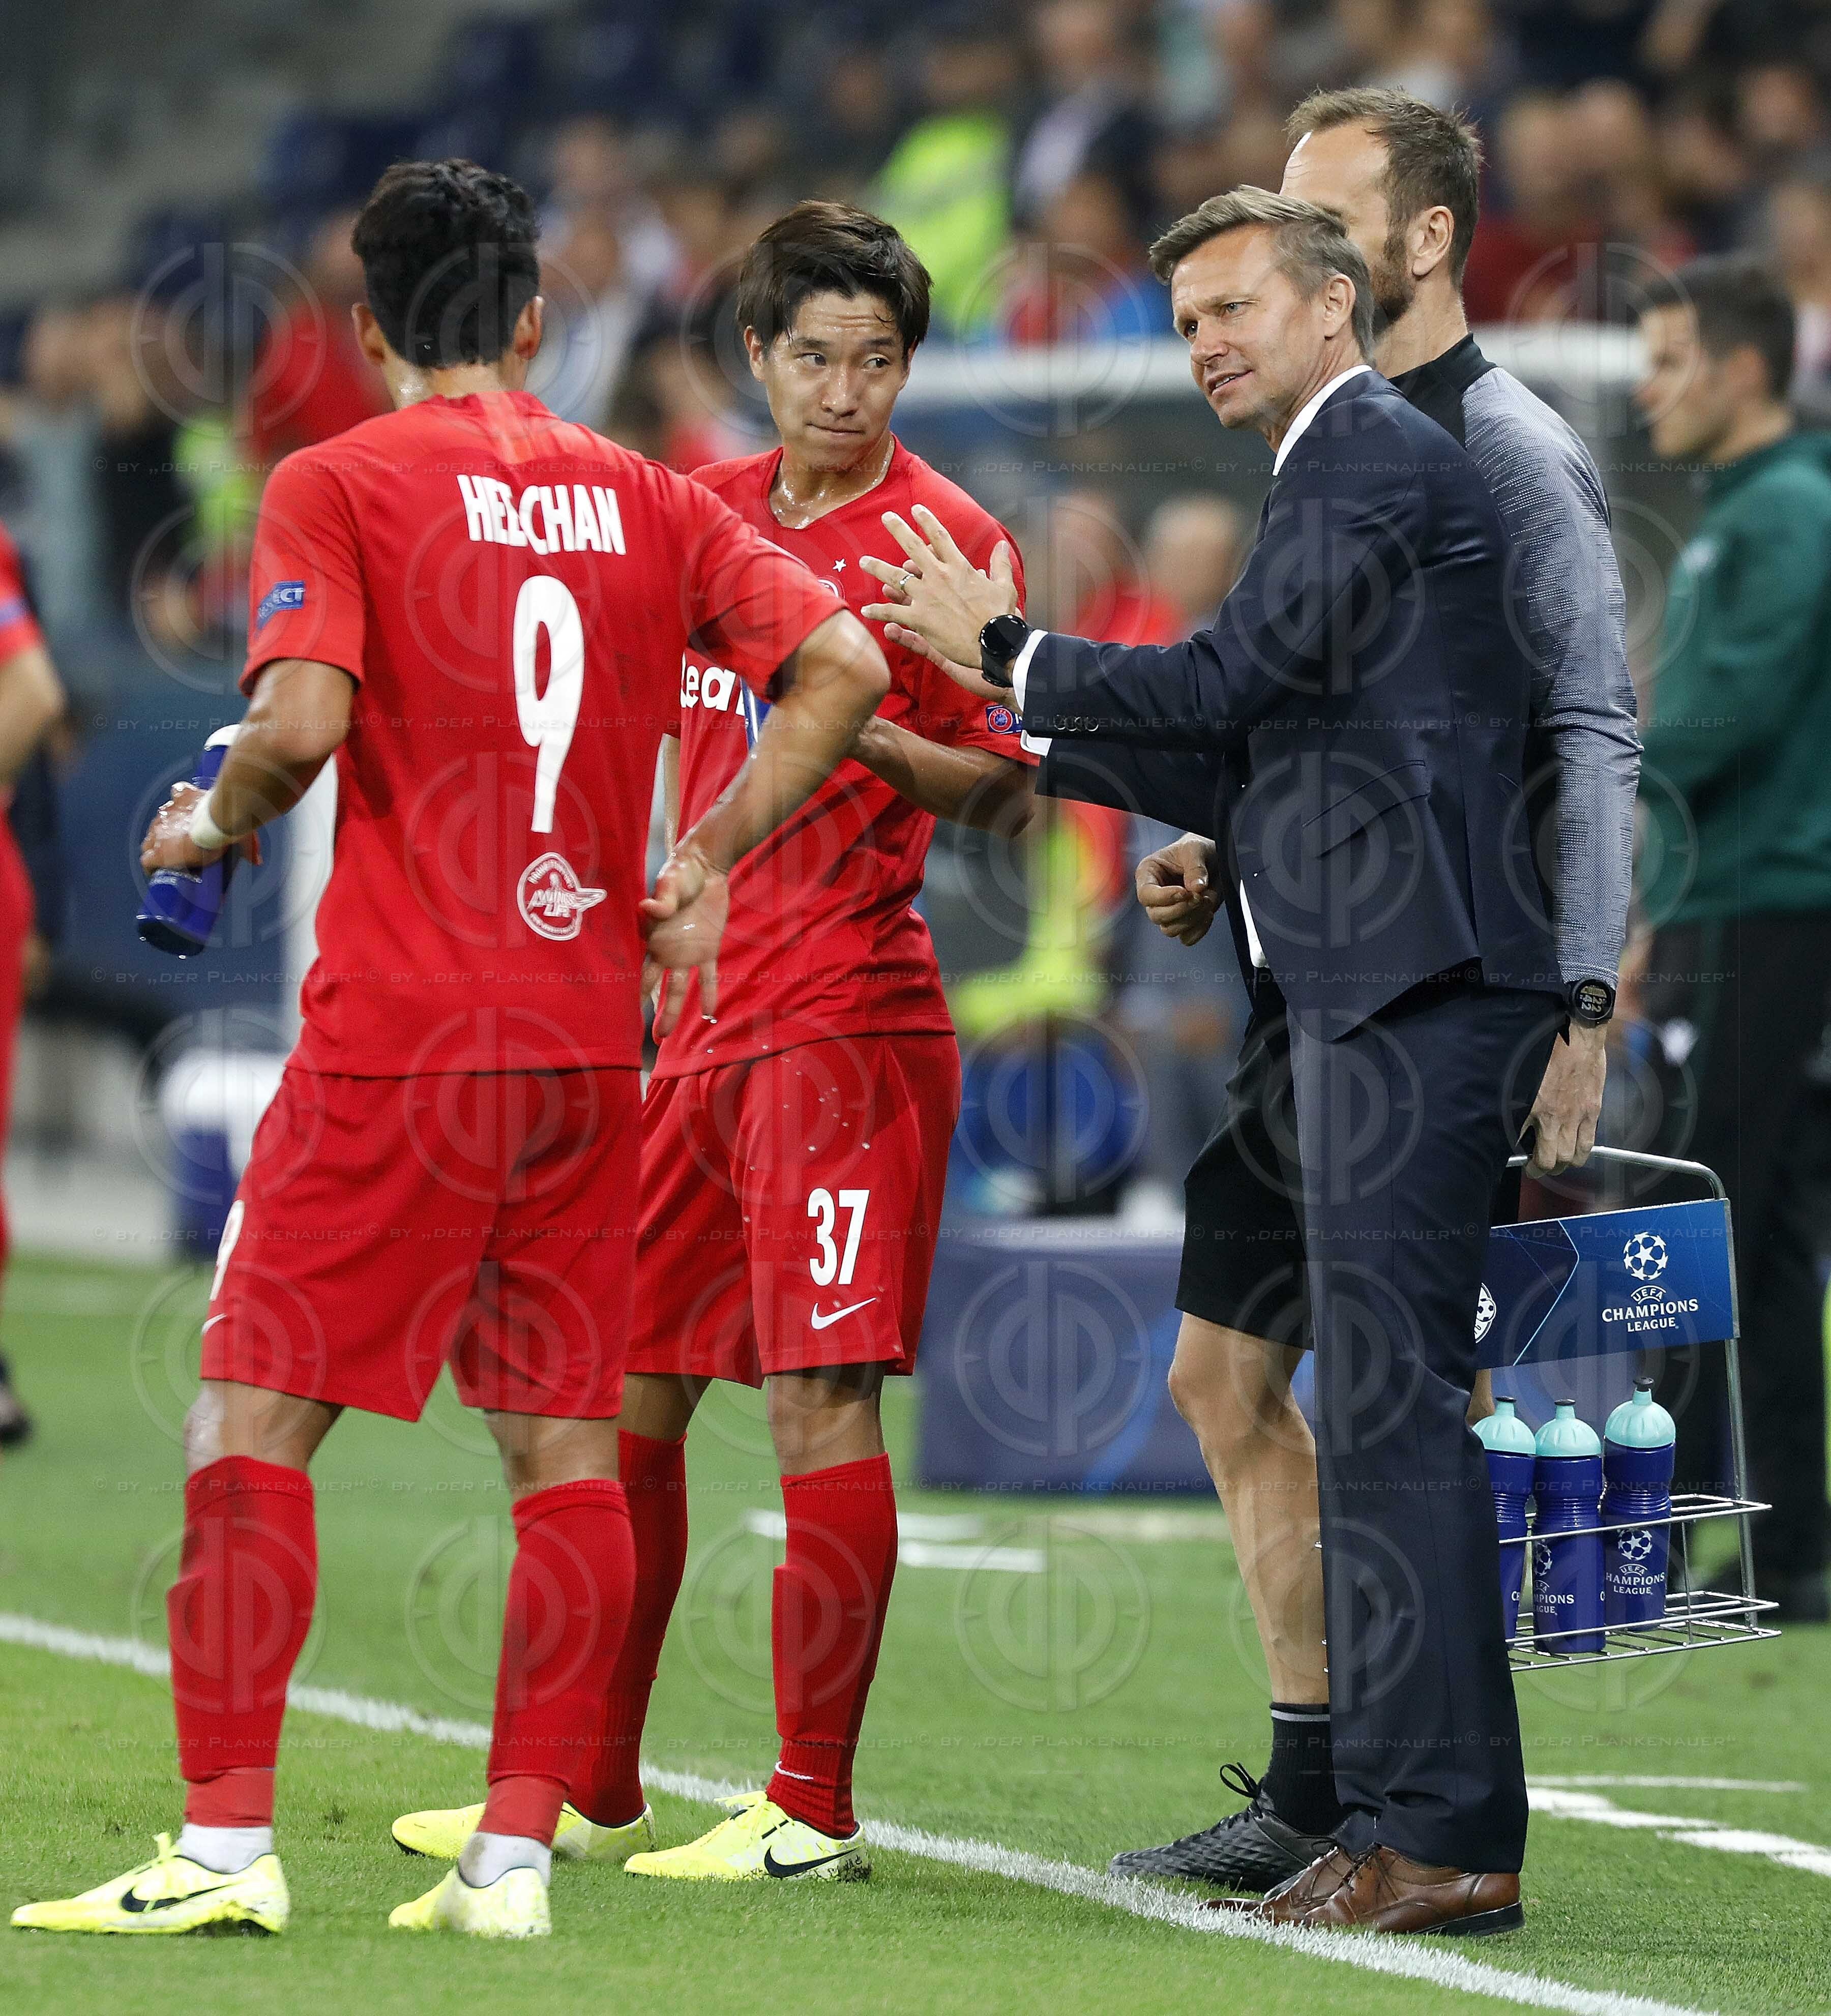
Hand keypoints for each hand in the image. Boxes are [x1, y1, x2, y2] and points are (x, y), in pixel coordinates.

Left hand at [139, 782, 259, 873]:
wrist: (218, 822)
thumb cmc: (229, 817)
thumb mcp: (241, 827)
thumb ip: (248, 844)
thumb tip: (256, 860)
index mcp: (186, 797)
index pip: (177, 794)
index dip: (181, 807)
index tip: (189, 818)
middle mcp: (168, 811)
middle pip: (161, 820)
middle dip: (169, 831)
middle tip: (182, 844)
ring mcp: (159, 831)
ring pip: (150, 839)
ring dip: (158, 847)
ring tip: (170, 860)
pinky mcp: (156, 851)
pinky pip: (146, 860)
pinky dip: (151, 866)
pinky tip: (157, 872)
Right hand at [639, 844, 729, 1038]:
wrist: (705, 866)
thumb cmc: (680, 871)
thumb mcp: (668, 883)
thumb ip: (661, 900)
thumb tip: (648, 908)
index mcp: (652, 939)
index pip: (638, 970)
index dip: (630, 990)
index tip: (619, 1012)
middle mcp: (666, 951)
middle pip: (656, 988)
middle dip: (650, 1012)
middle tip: (647, 1037)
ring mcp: (687, 953)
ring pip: (679, 990)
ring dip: (674, 1013)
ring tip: (666, 1037)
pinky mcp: (708, 949)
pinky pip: (708, 977)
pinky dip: (710, 995)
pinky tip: (710, 1015)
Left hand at [860, 507, 1019, 698]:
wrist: (993, 643)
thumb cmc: (1000, 616)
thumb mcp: (1004, 586)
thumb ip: (1000, 564)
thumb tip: (1003, 544)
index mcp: (958, 566)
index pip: (939, 536)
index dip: (926, 520)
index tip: (916, 508)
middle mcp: (938, 576)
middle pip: (913, 547)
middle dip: (898, 529)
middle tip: (886, 517)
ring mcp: (926, 596)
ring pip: (895, 577)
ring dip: (877, 567)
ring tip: (863, 561)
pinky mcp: (919, 618)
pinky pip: (893, 613)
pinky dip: (878, 611)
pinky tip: (865, 610)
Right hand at [1137, 832, 1218, 944]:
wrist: (1213, 858)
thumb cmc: (1198, 849)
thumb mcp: (1196, 849)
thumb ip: (1195, 867)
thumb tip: (1196, 888)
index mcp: (1148, 874)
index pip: (1146, 895)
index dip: (1164, 897)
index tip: (1185, 892)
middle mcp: (1155, 897)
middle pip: (1156, 916)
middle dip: (1181, 909)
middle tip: (1201, 896)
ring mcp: (1168, 912)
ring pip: (1170, 929)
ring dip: (1192, 918)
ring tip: (1207, 900)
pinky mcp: (1184, 923)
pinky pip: (1186, 938)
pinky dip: (1199, 929)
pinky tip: (1208, 913)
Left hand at [1524, 1019, 1606, 1174]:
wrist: (1578, 1038)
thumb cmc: (1547, 1052)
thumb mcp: (1522, 1078)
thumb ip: (1520, 1104)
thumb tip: (1516, 1125)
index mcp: (1535, 1109)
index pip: (1529, 1148)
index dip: (1527, 1163)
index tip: (1525, 1163)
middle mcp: (1556, 1117)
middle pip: (1553, 1160)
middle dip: (1544, 1168)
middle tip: (1538, 1166)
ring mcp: (1577, 1117)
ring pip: (1572, 1158)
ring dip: (1563, 1164)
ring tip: (1557, 1161)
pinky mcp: (1593, 1112)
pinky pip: (1589, 1144)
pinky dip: (1581, 1152)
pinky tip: (1574, 1150)